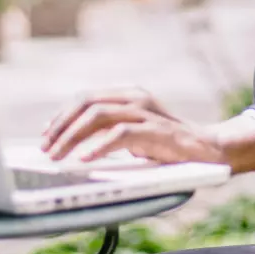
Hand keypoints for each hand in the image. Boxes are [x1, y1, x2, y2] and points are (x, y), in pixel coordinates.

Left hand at [41, 88, 222, 164]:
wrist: (209, 150)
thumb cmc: (168, 146)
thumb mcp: (136, 133)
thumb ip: (110, 131)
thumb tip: (73, 144)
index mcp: (129, 94)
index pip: (86, 98)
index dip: (62, 115)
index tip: (46, 133)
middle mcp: (135, 97)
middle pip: (86, 104)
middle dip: (61, 126)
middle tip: (45, 148)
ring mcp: (146, 111)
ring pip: (97, 116)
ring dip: (72, 137)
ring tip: (57, 156)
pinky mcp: (155, 130)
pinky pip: (119, 134)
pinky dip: (98, 147)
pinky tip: (84, 159)